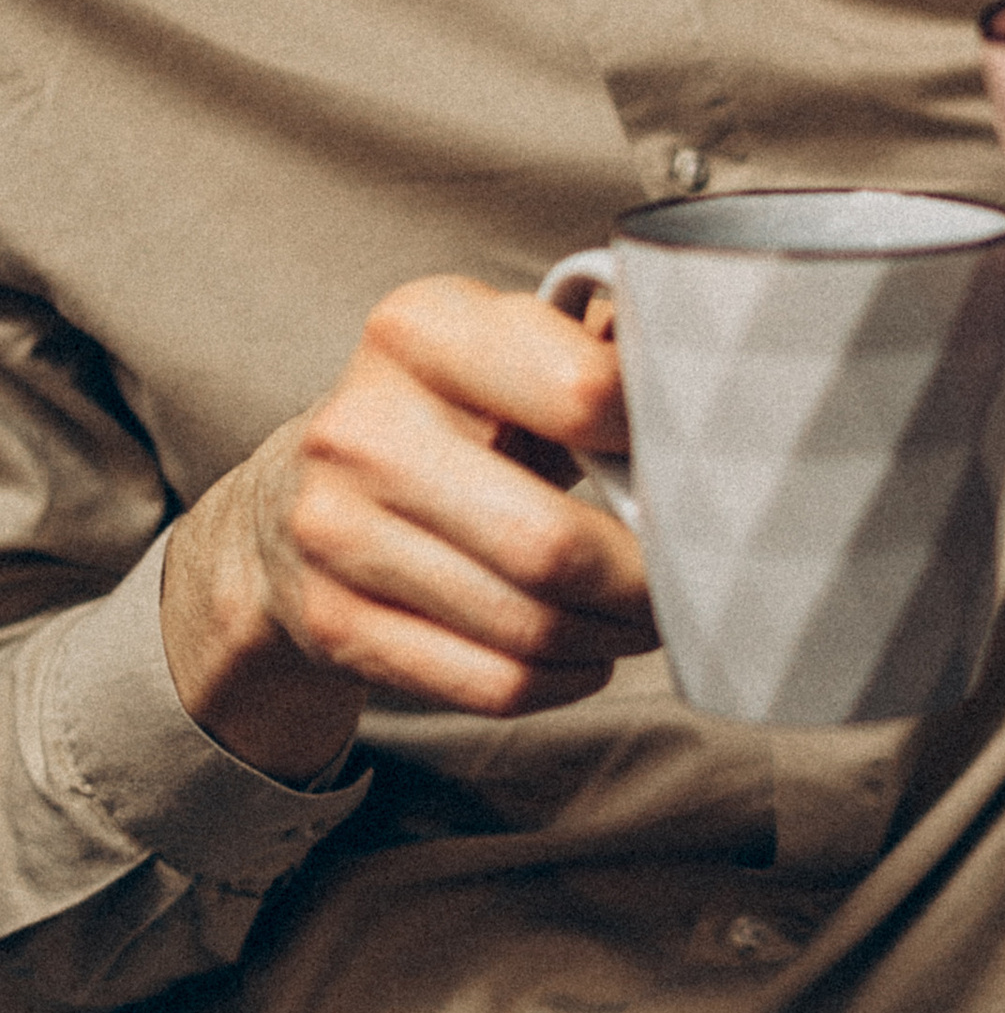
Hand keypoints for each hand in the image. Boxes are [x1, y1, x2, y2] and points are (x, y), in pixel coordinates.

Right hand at [159, 277, 657, 779]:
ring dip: (615, 635)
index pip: (584, 391)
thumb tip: (708, 349)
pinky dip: (565, 680)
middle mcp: (362, 427)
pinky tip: (584, 655)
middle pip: (554, 543)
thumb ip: (595, 344)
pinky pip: (495, 684)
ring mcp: (335, 532)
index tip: (701, 464)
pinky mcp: (334, 624)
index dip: (667, 439)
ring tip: (643, 616)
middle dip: (648, 578)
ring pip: (531, 626)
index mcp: (419, 328)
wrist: (288, 504)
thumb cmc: (443, 419)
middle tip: (692, 576)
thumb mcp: (501, 349)